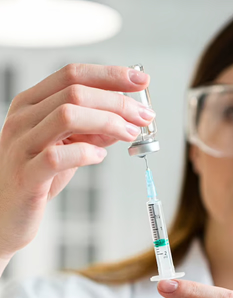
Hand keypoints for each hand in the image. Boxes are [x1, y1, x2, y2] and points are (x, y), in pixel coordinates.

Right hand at [0, 64, 154, 258]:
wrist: (6, 214)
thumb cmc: (36, 178)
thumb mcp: (67, 147)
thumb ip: (92, 131)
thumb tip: (126, 119)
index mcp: (31, 104)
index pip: (72, 75)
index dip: (110, 75)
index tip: (140, 81)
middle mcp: (22, 118)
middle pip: (75, 92)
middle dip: (118, 102)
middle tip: (144, 116)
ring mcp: (21, 145)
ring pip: (67, 115)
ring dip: (108, 122)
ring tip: (129, 134)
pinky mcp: (26, 174)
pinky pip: (59, 156)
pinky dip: (87, 152)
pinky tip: (99, 156)